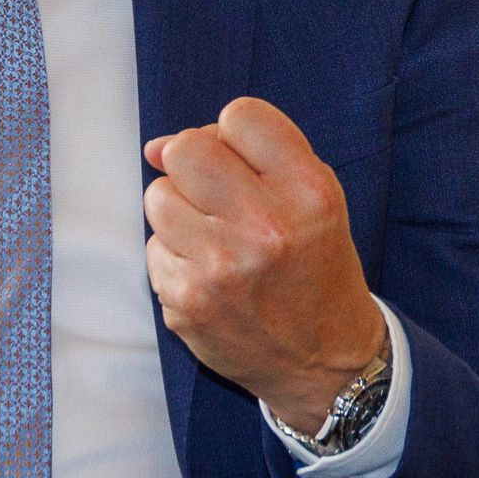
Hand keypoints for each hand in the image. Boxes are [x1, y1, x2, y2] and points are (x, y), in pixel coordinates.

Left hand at [143, 97, 384, 434]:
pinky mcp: (187, 302)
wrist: (324, 361)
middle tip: (218, 197)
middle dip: (194, 166)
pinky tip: (209, 277)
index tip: (245, 165)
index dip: (234, 136)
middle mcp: (266, 227)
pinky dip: (175, 257)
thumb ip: (247, 155)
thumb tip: (154, 148)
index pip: (240, 116)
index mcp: (309, 191)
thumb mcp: (313, 199)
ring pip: (158, 197)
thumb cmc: (314, 266)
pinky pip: (154, 248)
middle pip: (186, 149)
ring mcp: (221, 267)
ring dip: (180, 212)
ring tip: (216, 240)